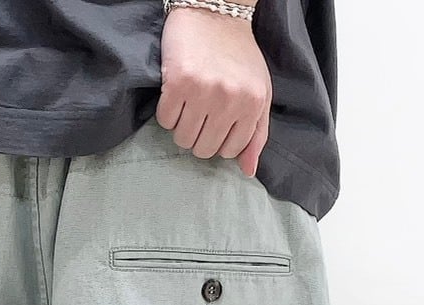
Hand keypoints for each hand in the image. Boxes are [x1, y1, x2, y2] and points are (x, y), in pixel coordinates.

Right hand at [156, 7, 271, 177]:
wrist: (214, 12)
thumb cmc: (238, 56)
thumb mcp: (259, 93)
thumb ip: (257, 133)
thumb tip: (248, 171)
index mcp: (253, 104)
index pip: (229, 151)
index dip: (219, 140)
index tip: (216, 122)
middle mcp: (230, 100)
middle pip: (203, 149)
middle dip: (199, 136)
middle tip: (200, 112)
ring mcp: (203, 92)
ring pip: (183, 139)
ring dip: (182, 127)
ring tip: (189, 104)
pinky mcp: (177, 83)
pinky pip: (165, 121)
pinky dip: (167, 112)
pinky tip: (176, 93)